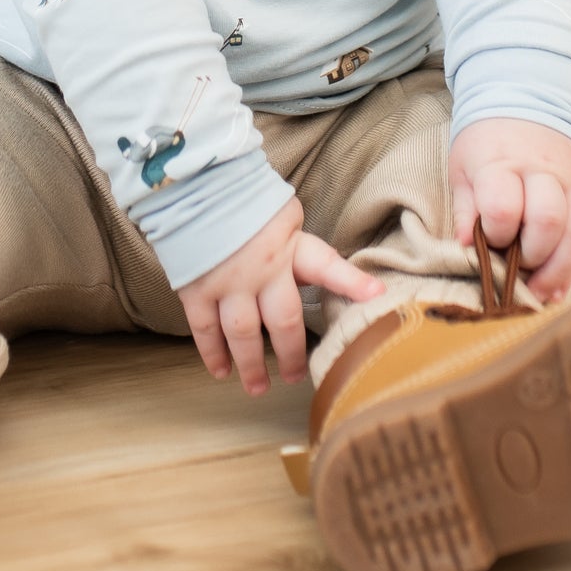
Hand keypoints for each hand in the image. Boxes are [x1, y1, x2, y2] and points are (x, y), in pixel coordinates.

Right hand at [175, 196, 383, 395]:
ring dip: (251, 365)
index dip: (351, 282)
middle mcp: (262, 268)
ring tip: (257, 387)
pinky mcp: (196, 287)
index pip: (326, 264)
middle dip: (291, 355)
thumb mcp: (282, 215)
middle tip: (294, 377)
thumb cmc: (244, 201)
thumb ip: (299, 249)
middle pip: (283, 322)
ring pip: (243, 334)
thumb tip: (321, 276)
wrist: (194, 182)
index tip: (377, 295)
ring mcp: (227, 280)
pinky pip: (205, 328)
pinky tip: (220, 370)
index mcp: (289, 245)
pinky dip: (212, 353)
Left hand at [447, 118, 570, 304]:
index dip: (496, 234)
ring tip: (538, 295)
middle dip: (531, 256)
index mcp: (502, 162)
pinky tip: (556, 288)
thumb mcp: (463, 165)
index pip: (504, 207)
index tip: (487, 243)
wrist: (528, 98)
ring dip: (557, 270)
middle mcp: (541, 171)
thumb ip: (466, 208)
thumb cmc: (487, 140)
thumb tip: (466, 248)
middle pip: (547, 221)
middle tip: (514, 268)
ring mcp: (568, 181)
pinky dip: (570, 265)